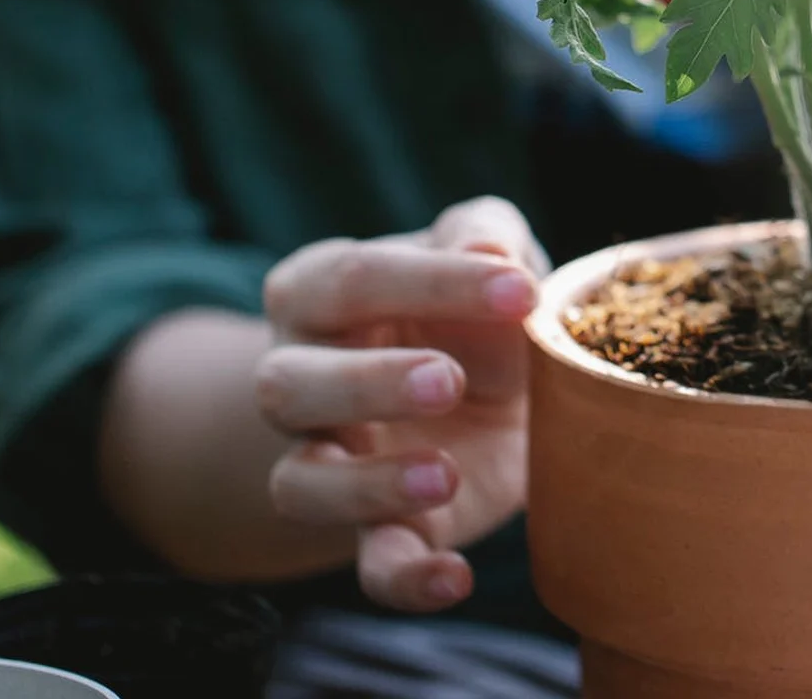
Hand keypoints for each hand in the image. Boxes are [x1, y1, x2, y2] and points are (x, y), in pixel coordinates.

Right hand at [253, 196, 550, 612]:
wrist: (500, 386)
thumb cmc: (476, 301)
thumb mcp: (489, 248)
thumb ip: (485, 232)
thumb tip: (488, 249)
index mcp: (321, 288)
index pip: (355, 278)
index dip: (435, 282)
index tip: (521, 290)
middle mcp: (301, 374)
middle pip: (290, 384)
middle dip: (367, 383)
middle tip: (449, 379)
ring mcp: (328, 459)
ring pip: (301, 485)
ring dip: (369, 486)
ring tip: (446, 473)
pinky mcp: (376, 527)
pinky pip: (366, 565)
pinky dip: (404, 579)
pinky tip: (455, 575)